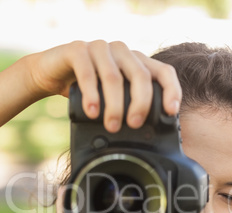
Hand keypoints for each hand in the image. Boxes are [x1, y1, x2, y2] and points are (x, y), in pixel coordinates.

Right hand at [29, 40, 181, 131]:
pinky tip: (92, 111)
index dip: (171, 91)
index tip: (170, 112)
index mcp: (136, 62)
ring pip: (114, 77)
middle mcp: (121, 52)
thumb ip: (129, 107)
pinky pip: (87, 72)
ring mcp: (100, 48)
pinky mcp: (77, 50)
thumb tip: (147, 136)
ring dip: (114, 105)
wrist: (51, 73)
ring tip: (111, 126)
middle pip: (140, 76)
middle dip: (140, 104)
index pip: (163, 72)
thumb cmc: (86, 89)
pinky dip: (91, 94)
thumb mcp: (112, 99)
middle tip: (134, 125)